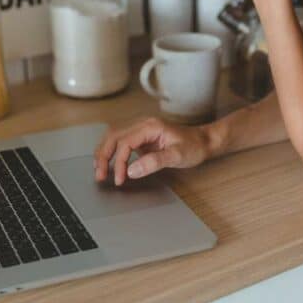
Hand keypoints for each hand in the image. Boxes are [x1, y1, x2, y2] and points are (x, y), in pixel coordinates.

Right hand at [93, 117, 211, 185]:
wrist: (203, 141)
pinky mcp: (140, 135)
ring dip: (103, 152)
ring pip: (113, 136)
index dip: (119, 162)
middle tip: (100, 176)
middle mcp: (142, 123)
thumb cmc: (193, 147)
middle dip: (103, 156)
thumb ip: (154, 162)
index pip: (125, 142)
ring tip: (99, 170)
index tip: (120, 179)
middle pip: (113, 136)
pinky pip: (119, 140)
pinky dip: (110, 151)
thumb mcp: (177, 156)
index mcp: (150, 126)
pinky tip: (107, 162)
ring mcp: (140, 128)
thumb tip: (132, 170)